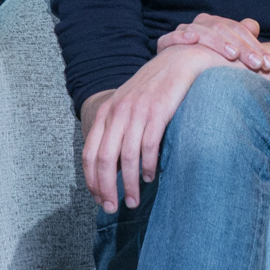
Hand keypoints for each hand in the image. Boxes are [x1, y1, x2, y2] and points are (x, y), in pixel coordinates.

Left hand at [79, 47, 230, 212]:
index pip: (89, 154)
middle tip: (113, 208)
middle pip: (103, 159)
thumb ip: (118, 131)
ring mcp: (137, 111)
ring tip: (133, 201)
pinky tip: (149, 177)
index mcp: (106, 113)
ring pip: (126, 157)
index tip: (100, 200)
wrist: (179, 60)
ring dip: (128, 184)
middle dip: (106, 189)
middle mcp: (117, 112)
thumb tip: (112, 168)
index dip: (92, 181)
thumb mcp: (128, 106)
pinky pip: (148, 145)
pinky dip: (147, 166)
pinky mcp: (158, 111)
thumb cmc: (154, 89)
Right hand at [155, 13, 269, 71]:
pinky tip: (193, 39)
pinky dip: (182, 36)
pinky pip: (171, 37)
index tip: (268, 64)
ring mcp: (182, 32)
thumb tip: (254, 26)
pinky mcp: (164, 43)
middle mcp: (200, 25)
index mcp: (217, 25)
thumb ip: (243, 42)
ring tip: (233, 55)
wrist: (175, 76)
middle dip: (242, 47)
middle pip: (223, 29)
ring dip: (218, 42)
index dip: (254, 45)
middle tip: (257, 64)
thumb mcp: (229, 58)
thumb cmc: (208, 67)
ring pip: (201, 30)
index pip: (238, 30)